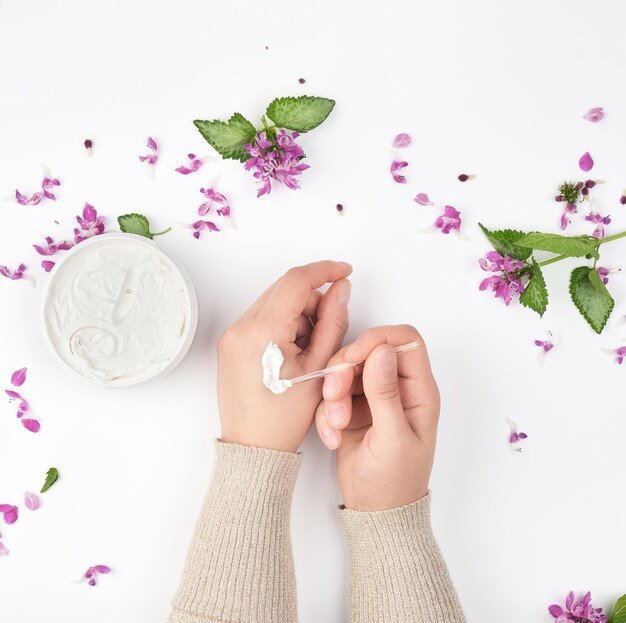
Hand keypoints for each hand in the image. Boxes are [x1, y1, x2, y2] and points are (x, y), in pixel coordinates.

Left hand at [217, 261, 351, 452]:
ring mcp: (231, 335)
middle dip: (312, 301)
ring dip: (297, 315)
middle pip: (284, 290)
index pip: (296, 280)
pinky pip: (261, 318)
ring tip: (306, 352)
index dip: (325, 271)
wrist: (253, 447)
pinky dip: (281, 325)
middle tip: (327, 329)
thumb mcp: (320, 368)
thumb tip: (341, 288)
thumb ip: (334, 321)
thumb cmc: (284, 418)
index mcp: (262, 332)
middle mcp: (240, 328)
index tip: (344, 272)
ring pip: (273, 303)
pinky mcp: (230, 343)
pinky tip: (291, 353)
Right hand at [315, 325, 439, 510]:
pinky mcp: (353, 409)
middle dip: (345, 372)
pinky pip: (334, 395)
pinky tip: (332, 437)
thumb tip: (382, 351)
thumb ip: (385, 393)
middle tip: (334, 396)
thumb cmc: (394, 482)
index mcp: (419, 391)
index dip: (378, 341)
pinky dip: (327, 414)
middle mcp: (398, 389)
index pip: (404, 341)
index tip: (354, 357)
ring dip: (333, 396)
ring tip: (335, 425)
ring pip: (347, 372)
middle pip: (368, 353)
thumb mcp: (391, 437)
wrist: (375, 512)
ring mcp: (374, 399)